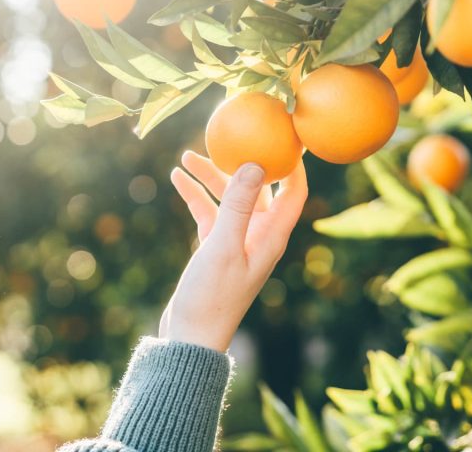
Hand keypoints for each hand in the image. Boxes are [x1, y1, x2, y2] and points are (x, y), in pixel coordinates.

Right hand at [160, 151, 307, 351]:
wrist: (190, 339)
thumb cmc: (211, 298)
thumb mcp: (223, 246)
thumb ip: (238, 205)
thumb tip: (256, 163)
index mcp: (272, 236)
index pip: (294, 190)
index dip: (293, 162)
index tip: (284, 133)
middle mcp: (260, 236)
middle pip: (259, 188)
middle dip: (243, 161)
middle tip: (230, 134)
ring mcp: (238, 241)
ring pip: (230, 197)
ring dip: (212, 176)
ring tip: (187, 155)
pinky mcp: (216, 247)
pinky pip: (210, 212)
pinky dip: (196, 195)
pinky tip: (177, 177)